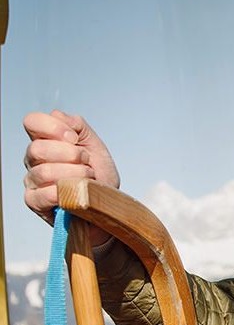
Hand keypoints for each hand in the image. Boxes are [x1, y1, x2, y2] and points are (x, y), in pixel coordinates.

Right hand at [23, 110, 119, 246]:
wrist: (109, 208)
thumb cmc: (100, 179)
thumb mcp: (96, 147)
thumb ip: (78, 126)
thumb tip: (58, 117)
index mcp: (46, 142)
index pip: (32, 122)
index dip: (53, 127)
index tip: (75, 139)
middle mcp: (34, 160)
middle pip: (37, 148)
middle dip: (70, 155)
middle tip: (87, 163)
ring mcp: (33, 182)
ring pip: (43, 172)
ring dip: (74, 175)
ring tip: (88, 180)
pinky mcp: (35, 203)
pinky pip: (42, 195)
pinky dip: (62, 192)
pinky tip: (75, 192)